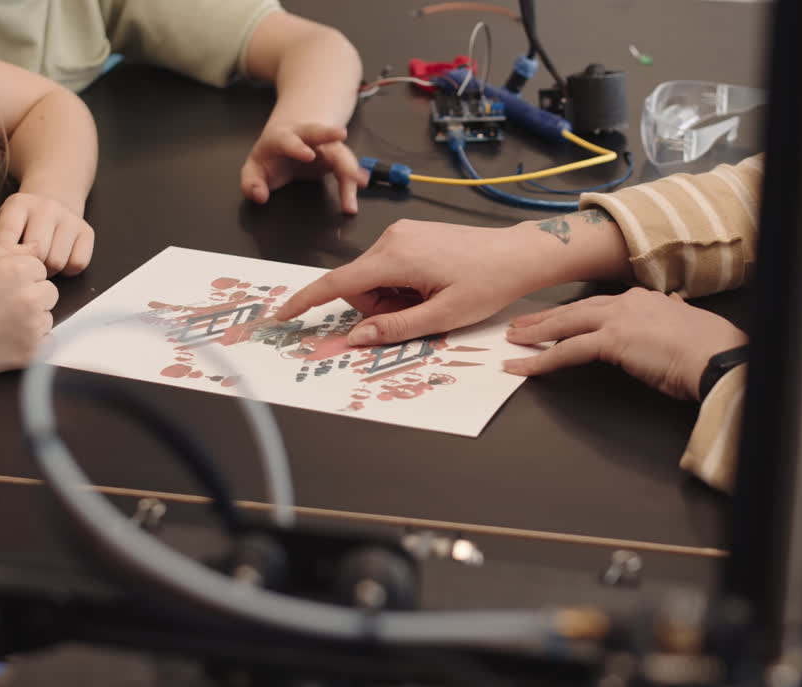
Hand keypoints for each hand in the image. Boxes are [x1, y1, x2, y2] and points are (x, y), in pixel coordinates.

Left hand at [0, 192, 94, 276]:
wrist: (54, 197)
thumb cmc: (21, 220)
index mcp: (18, 203)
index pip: (8, 240)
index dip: (6, 260)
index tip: (5, 267)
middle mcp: (46, 207)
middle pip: (37, 253)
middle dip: (30, 267)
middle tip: (26, 267)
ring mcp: (69, 218)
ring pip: (57, 262)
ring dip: (49, 270)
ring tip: (42, 262)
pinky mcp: (87, 231)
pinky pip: (78, 263)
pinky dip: (68, 270)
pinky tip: (61, 259)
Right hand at [0, 245, 57, 382]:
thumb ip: (8, 252)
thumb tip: (34, 247)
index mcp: (17, 270)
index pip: (40, 269)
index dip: (22, 279)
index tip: (3, 288)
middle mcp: (29, 296)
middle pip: (49, 293)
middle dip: (32, 298)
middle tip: (2, 307)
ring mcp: (32, 326)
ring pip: (47, 318)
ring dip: (31, 321)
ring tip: (0, 324)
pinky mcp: (32, 351)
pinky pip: (47, 342)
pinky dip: (32, 343)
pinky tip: (8, 340)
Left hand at [241, 122, 367, 213]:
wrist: (288, 141)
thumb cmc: (270, 158)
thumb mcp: (254, 170)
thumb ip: (251, 184)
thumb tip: (260, 196)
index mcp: (281, 137)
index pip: (287, 139)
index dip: (297, 146)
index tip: (308, 155)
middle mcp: (304, 137)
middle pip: (317, 131)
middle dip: (328, 133)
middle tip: (341, 135)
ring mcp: (323, 144)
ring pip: (337, 150)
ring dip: (349, 165)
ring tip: (360, 181)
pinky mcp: (335, 155)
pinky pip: (346, 165)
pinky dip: (354, 175)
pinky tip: (362, 183)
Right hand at [276, 219, 563, 344]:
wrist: (518, 254)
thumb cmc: (488, 284)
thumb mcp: (442, 317)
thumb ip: (394, 328)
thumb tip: (355, 338)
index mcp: (395, 257)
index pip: (337, 284)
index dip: (306, 301)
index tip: (282, 316)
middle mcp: (392, 238)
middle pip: (357, 285)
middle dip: (376, 308)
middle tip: (417, 314)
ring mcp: (401, 233)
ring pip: (372, 277)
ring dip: (391, 297)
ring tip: (431, 298)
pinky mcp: (410, 234)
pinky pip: (388, 266)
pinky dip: (400, 284)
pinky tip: (432, 285)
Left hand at [503, 288, 748, 400]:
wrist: (719, 357)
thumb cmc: (710, 348)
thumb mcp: (690, 323)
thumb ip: (674, 314)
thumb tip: (674, 305)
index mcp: (644, 299)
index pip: (597, 305)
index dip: (573, 314)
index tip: (557, 319)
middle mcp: (627, 303)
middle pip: (574, 310)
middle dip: (544, 319)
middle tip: (519, 327)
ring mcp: (618, 319)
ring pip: (565, 326)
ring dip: (536, 335)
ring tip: (513, 343)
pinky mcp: (613, 341)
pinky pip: (568, 351)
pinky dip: (542, 360)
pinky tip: (524, 367)